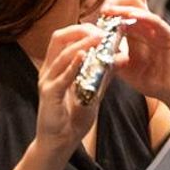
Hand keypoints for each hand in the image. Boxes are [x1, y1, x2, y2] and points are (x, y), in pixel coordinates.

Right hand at [35, 24, 105, 154]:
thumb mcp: (93, 90)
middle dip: (79, 31)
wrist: (60, 141)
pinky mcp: (49, 95)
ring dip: (81, 45)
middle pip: (58, 39)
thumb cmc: (73, 116)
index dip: (82, 29)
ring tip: (97, 39)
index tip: (102, 28)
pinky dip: (72, 66)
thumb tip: (122, 56)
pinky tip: (83, 57)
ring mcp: (47, 81)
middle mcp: (49, 70)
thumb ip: (104, 73)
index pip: (65, 38)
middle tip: (100, 31)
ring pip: (62, 55)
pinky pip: (61, 78)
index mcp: (57, 66)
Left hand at [99, 0, 169, 115]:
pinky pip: (155, 21)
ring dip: (124, 6)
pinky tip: (131, 15)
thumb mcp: (126, 71)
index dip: (110, 8)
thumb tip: (94, 49)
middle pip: (130, 2)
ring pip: (140, 7)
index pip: (121, 11)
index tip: (99, 15)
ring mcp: (157, 30)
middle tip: (105, 10)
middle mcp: (145, 28)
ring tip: (111, 10)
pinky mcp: (168, 35)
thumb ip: (112, 59)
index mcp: (134, 34)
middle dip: (115, 2)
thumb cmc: (153, 81)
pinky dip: (143, 15)